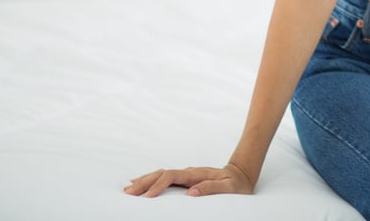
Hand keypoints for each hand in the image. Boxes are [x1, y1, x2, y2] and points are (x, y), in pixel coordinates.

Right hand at [124, 162, 254, 197]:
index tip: (148, 196)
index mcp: (197, 173)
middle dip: (145, 182)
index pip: (173, 176)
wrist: (240, 175)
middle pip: (162, 173)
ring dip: (145, 180)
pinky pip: (164, 179)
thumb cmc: (236, 184)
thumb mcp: (229, 188)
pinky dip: (151, 181)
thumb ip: (212, 188)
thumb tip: (191, 192)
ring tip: (128, 188)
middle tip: (129, 193)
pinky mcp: (185, 179)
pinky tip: (141, 184)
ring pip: (161, 174)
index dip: (159, 185)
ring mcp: (186, 175)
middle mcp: (189, 172)